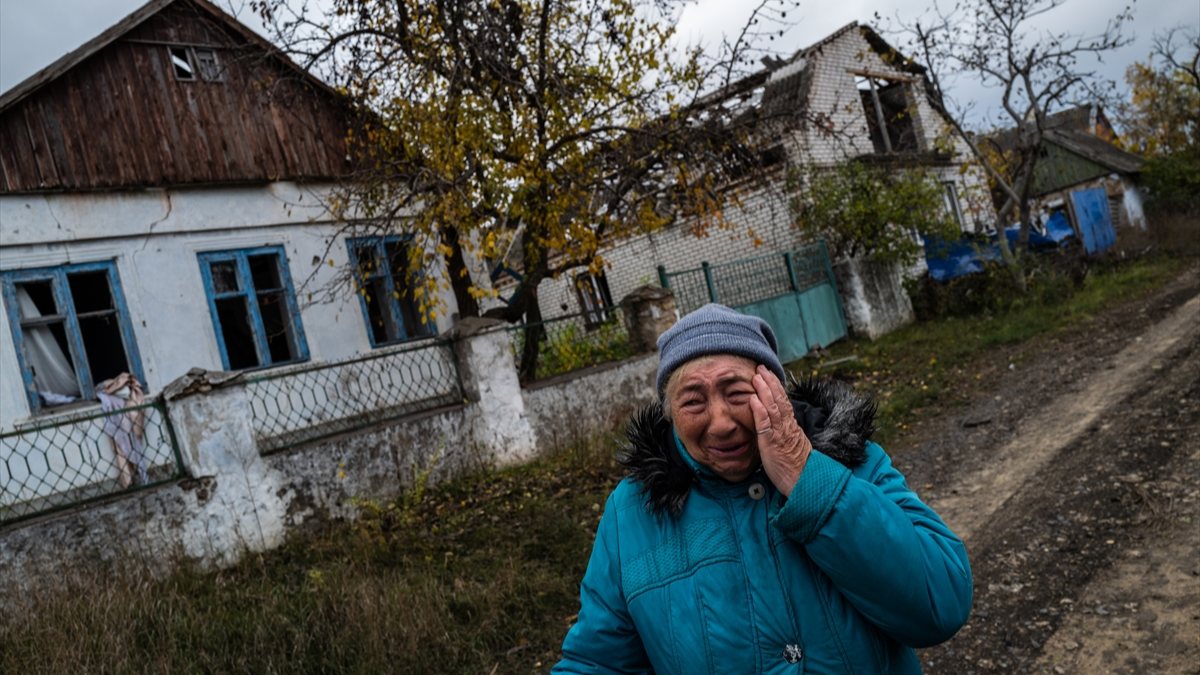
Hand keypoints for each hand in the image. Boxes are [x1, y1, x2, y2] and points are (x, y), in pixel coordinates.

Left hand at [749, 365, 812, 496]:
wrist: (804, 482)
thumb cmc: (796, 468)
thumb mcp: (791, 446)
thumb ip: (784, 434)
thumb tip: (776, 428)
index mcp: (791, 427)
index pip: (783, 402)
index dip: (776, 387)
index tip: (768, 375)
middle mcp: (787, 427)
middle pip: (779, 399)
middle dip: (769, 382)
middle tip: (760, 368)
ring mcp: (780, 434)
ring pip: (773, 407)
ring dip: (764, 391)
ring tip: (756, 377)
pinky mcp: (772, 444)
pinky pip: (766, 425)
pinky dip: (759, 411)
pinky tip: (753, 400)